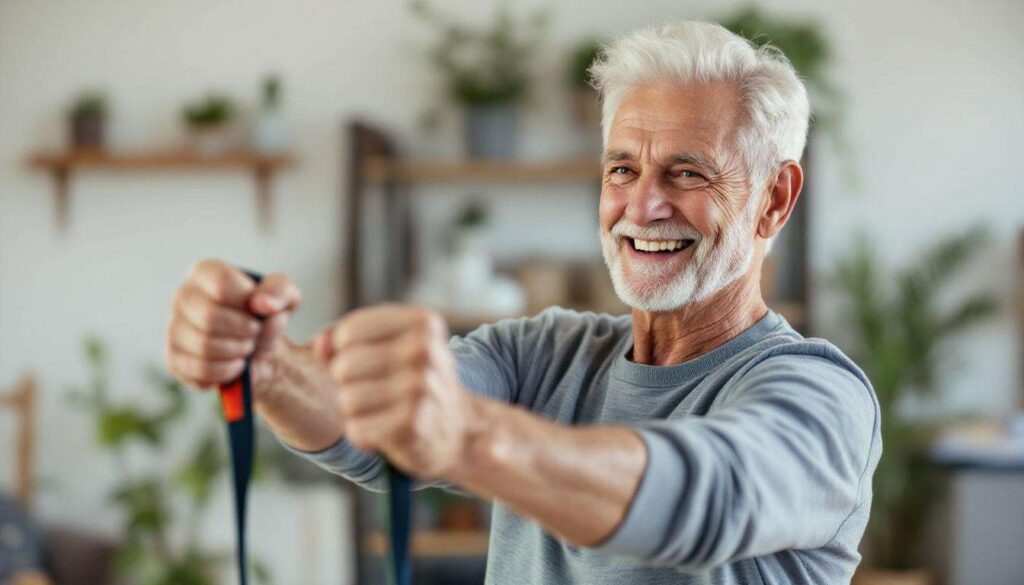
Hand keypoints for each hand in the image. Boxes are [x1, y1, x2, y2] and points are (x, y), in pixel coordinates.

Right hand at [165, 259, 300, 390]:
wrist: (259, 349)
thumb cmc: (267, 315)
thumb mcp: (285, 297)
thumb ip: (280, 292)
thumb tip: (262, 304)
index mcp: (206, 272)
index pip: (221, 282)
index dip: (247, 301)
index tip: (259, 310)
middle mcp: (184, 297)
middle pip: (209, 316)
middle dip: (244, 330)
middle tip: (256, 333)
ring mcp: (174, 328)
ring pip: (203, 345)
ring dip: (237, 351)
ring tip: (248, 348)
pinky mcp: (174, 358)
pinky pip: (198, 369)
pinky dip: (226, 371)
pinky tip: (236, 366)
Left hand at [315, 305, 478, 479]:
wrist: (457, 429)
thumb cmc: (413, 382)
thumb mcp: (389, 348)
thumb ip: (345, 340)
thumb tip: (319, 344)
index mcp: (423, 323)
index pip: (349, 331)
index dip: (344, 352)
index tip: (369, 361)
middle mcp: (425, 350)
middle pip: (344, 366)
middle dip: (349, 384)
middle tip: (379, 392)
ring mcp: (420, 388)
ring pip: (348, 399)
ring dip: (356, 412)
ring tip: (383, 411)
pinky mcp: (411, 425)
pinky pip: (356, 430)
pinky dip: (364, 436)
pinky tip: (386, 432)